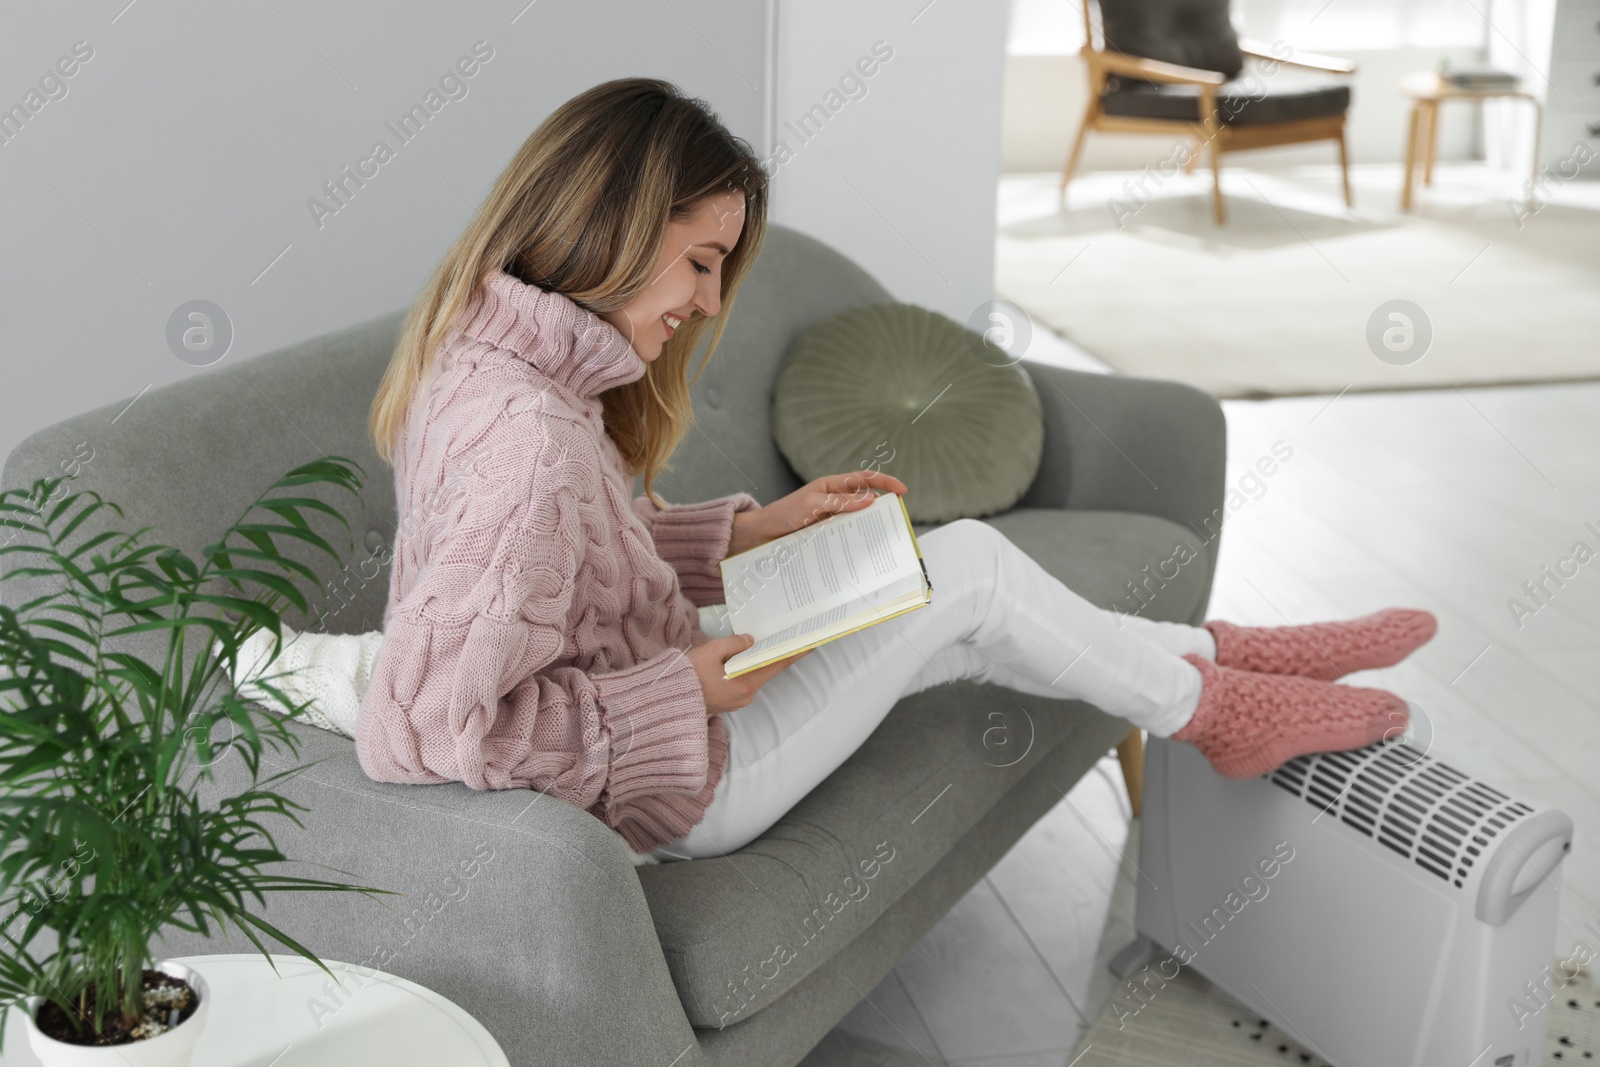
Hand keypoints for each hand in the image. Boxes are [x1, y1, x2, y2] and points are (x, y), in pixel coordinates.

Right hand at [688, 634, 812, 713]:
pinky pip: (740, 682)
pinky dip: (743, 669)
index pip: (777, 665)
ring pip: (751, 676)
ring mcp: (735, 701)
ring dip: (755, 661)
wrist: (665, 702)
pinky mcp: (726, 701)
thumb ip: (734, 644)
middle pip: (764, 670)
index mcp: (746, 684)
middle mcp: (745, 696)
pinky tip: (740, 657)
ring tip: (761, 643)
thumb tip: (749, 640)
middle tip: (783, 637)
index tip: (810, 644)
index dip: (794, 653)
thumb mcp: (711, 651)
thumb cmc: (686, 678)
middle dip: (773, 653)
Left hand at [728, 470, 907, 555]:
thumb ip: (839, 502)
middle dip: (883, 508)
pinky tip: (864, 552)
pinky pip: (847, 535)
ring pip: (858, 520)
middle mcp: (834, 500)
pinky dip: (857, 541)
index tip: (902, 490)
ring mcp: (831, 518)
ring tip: (883, 539)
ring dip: (870, 527)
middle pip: (865, 501)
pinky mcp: (827, 534)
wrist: (760, 535)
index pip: (864, 479)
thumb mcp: (811, 506)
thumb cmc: (782, 514)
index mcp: (831, 485)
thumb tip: (870, 499)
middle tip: (897, 521)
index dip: (885, 482)